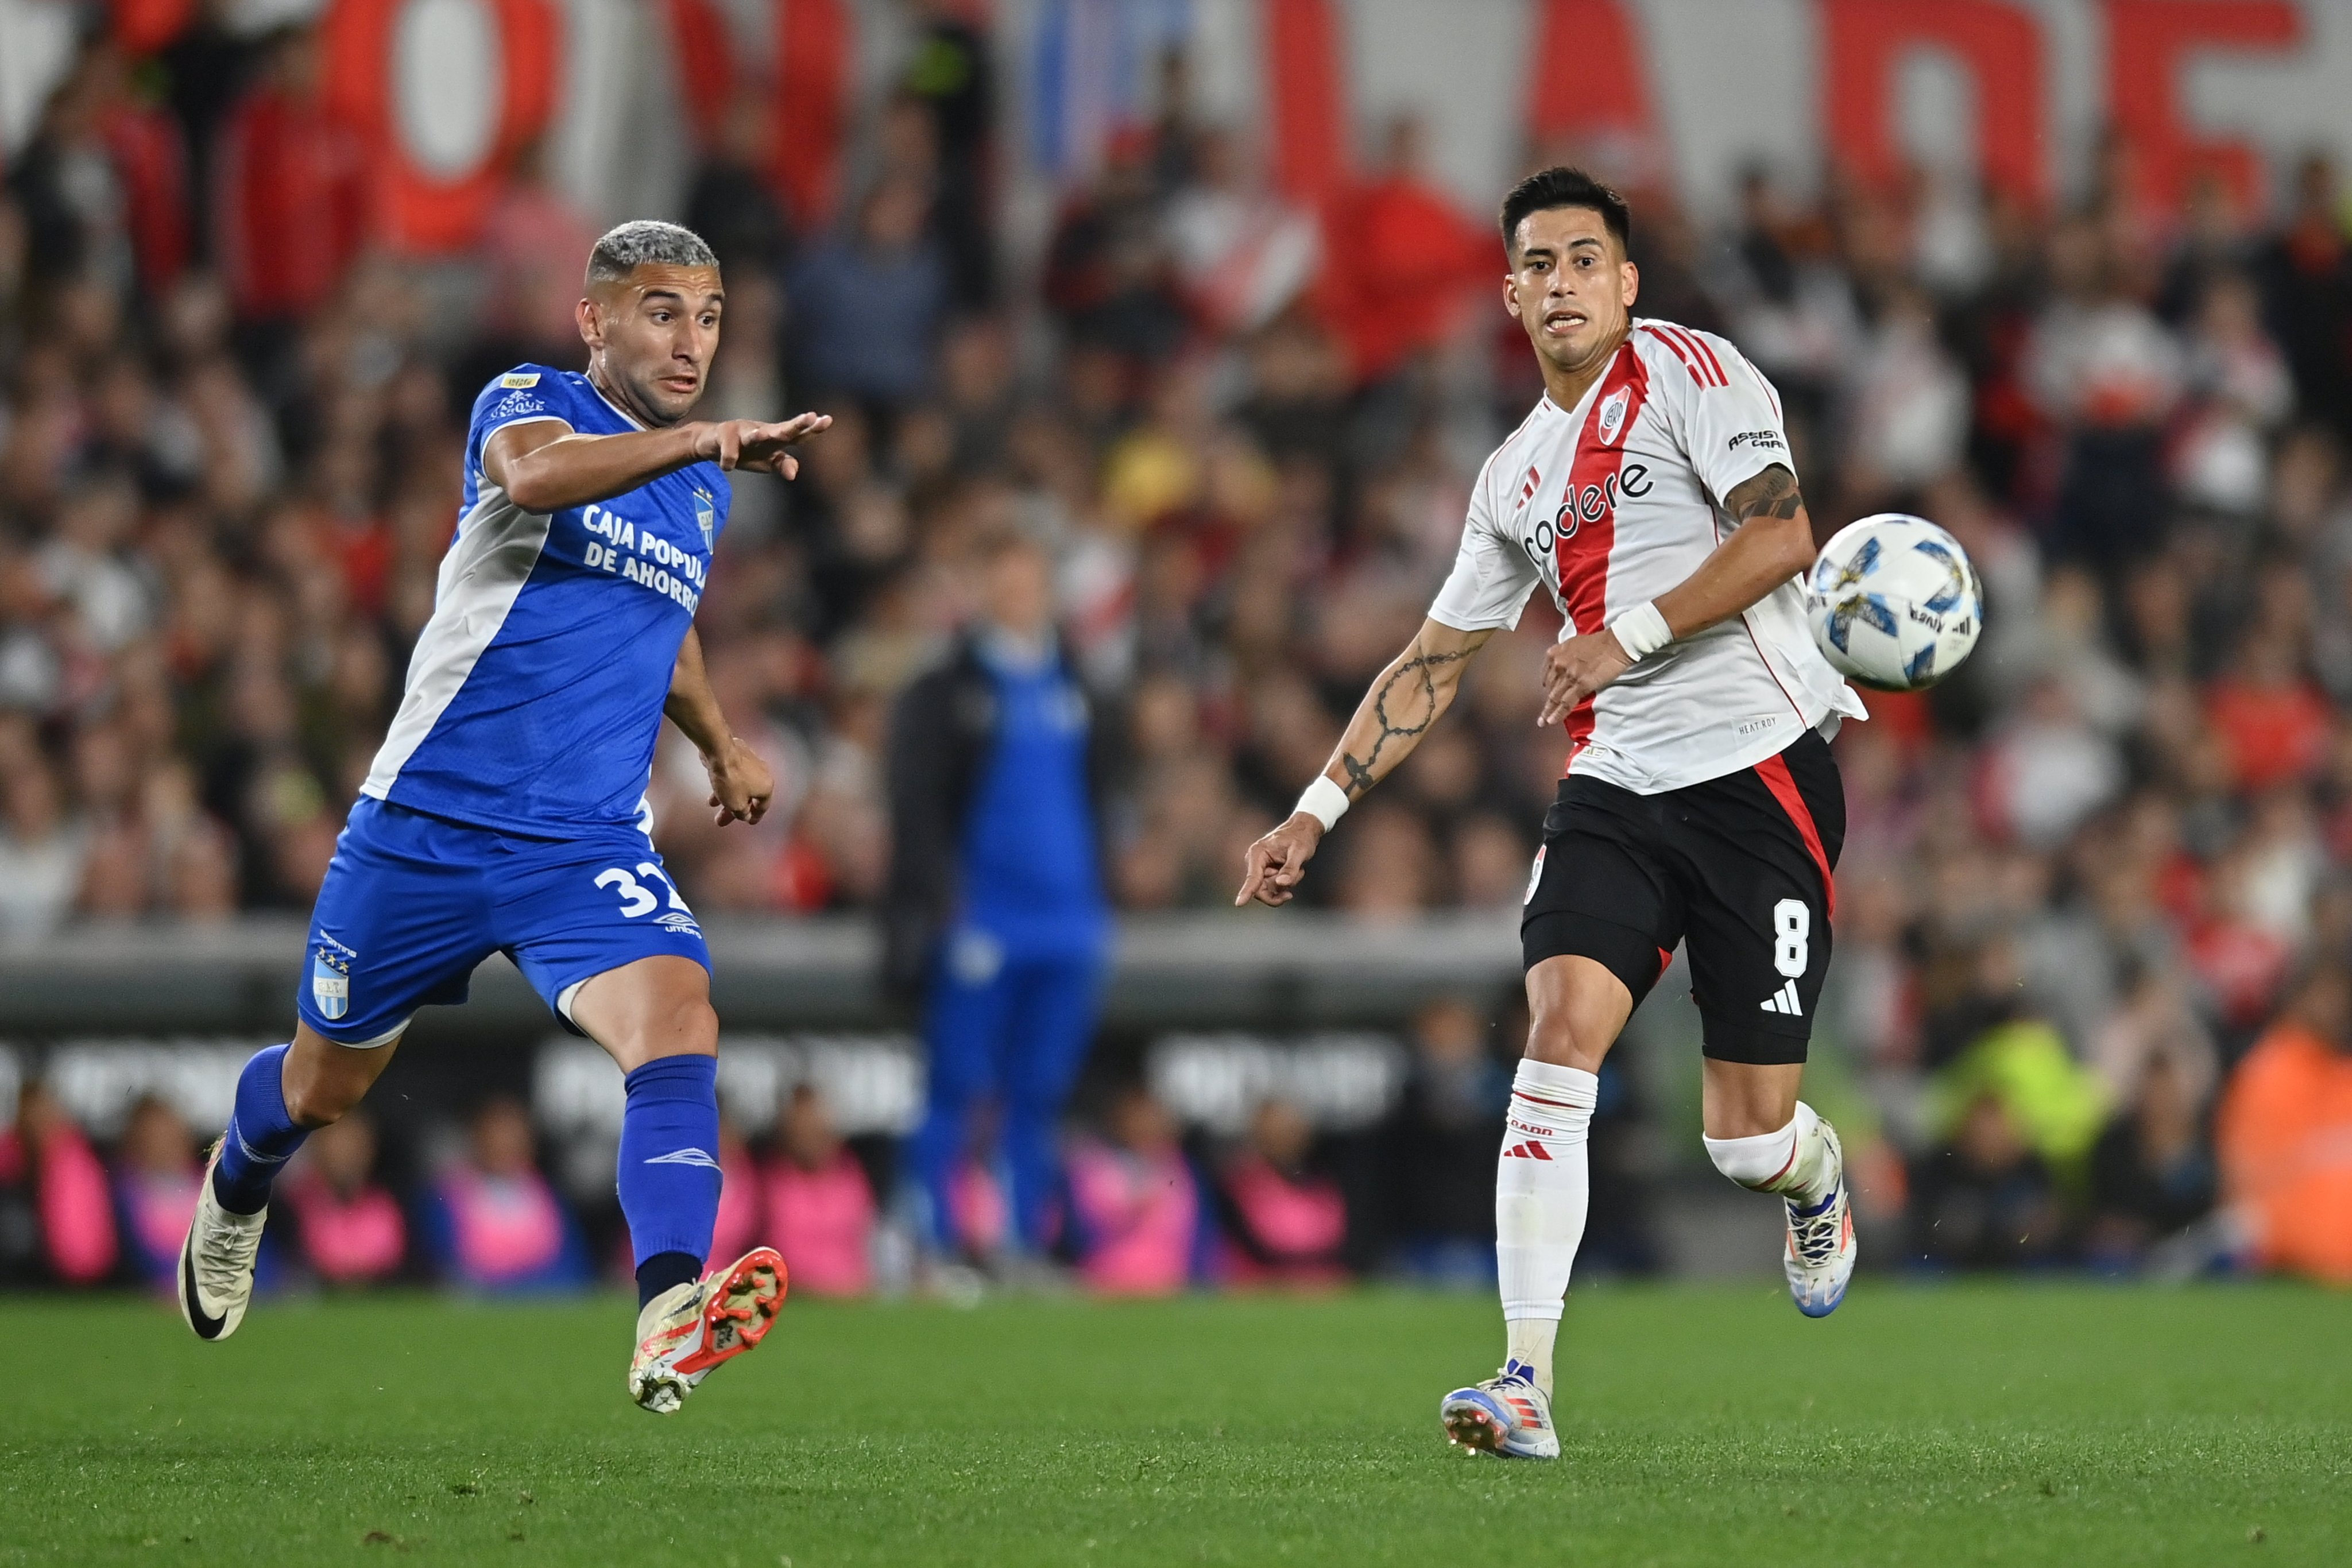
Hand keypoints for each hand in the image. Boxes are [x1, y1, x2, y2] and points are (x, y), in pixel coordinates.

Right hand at [690, 412, 832, 477]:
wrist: (713, 444)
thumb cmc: (747, 451)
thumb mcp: (768, 461)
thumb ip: (783, 464)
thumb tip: (793, 474)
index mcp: (776, 438)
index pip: (798, 434)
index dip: (812, 429)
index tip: (827, 419)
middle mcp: (762, 431)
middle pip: (782, 429)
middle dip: (795, 425)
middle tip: (810, 417)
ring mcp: (743, 431)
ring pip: (753, 435)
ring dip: (759, 435)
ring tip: (765, 434)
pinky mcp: (723, 436)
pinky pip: (728, 450)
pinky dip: (729, 459)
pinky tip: (728, 466)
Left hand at [702, 735, 774, 825]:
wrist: (720, 751)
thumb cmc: (731, 780)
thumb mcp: (736, 805)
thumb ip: (742, 813)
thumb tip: (745, 815)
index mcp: (767, 786)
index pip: (763, 806)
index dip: (755, 817)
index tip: (749, 822)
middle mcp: (763, 773)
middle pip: (749, 796)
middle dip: (734, 809)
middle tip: (721, 818)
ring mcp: (751, 761)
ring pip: (739, 784)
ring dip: (727, 796)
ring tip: (712, 803)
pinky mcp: (739, 753)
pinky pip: (734, 774)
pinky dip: (726, 783)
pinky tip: (715, 787)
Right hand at [1234, 812, 1325, 907]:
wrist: (1304, 830)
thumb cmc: (1301, 837)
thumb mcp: (1300, 851)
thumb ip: (1291, 868)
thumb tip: (1282, 883)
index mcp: (1258, 853)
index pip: (1252, 878)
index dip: (1246, 892)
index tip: (1239, 903)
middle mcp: (1256, 861)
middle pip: (1259, 889)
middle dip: (1276, 893)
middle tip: (1290, 895)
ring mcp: (1261, 868)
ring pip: (1269, 890)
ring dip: (1286, 885)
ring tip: (1298, 870)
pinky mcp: (1267, 873)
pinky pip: (1274, 887)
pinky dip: (1287, 883)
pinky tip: (1295, 871)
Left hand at [1537, 628, 1632, 727]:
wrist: (1615, 644)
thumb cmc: (1600, 642)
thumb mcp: (1574, 644)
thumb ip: (1565, 655)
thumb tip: (1565, 666)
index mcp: (1555, 653)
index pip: (1546, 674)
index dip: (1547, 685)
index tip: (1547, 692)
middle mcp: (1558, 664)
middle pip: (1550, 688)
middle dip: (1547, 701)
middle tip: (1543, 713)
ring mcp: (1569, 676)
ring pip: (1555, 697)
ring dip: (1548, 711)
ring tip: (1542, 722)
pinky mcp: (1581, 686)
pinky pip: (1566, 703)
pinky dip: (1558, 714)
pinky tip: (1552, 721)